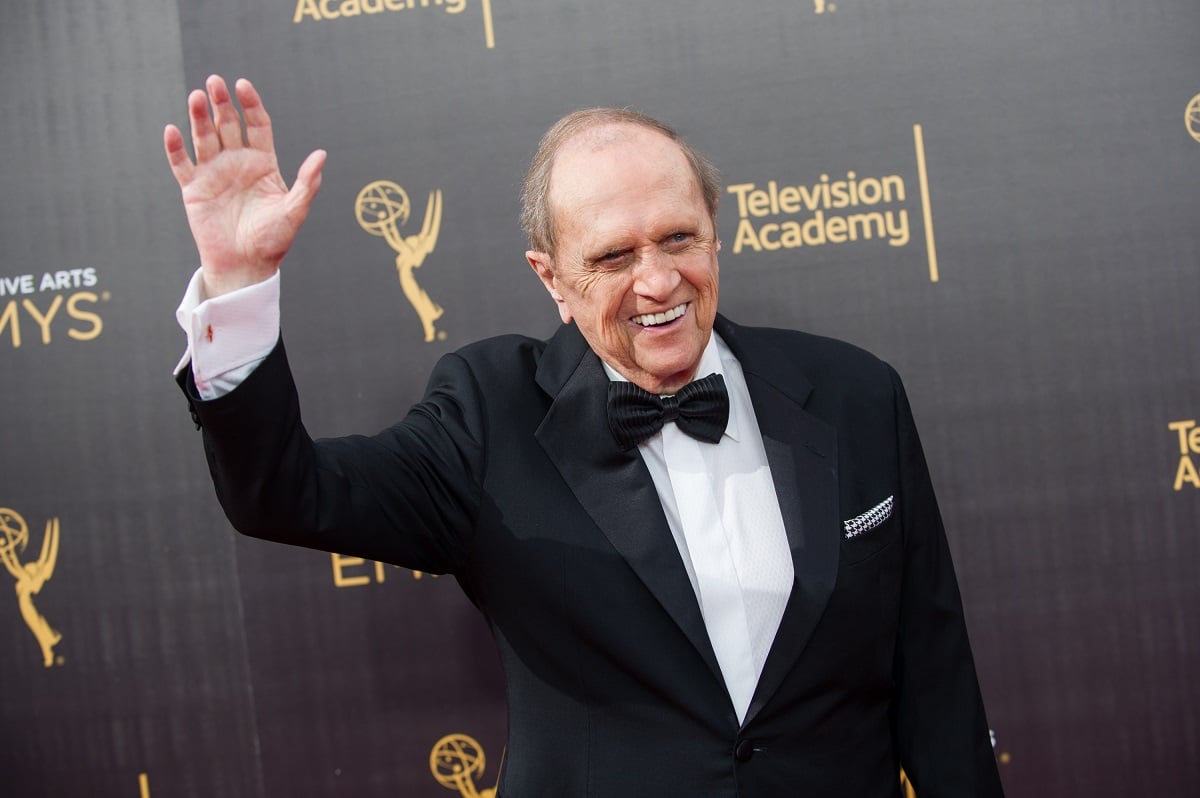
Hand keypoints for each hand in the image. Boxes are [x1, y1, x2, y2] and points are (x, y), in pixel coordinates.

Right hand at [164, 76, 325, 296]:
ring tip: (196, 96)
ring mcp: (214, 174)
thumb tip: (322, 155)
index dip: (250, 104)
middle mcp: (237, 163)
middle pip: (228, 125)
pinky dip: (175, 148)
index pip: (257, 125)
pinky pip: (181, 164)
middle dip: (221, 103)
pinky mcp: (194, 189)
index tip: (243, 86)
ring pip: (204, 137)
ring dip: (199, 116)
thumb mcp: (294, 211)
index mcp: (263, 163)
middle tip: (215, 82)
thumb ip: (307, 184)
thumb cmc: (273, 241)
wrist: (246, 265)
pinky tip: (173, 130)